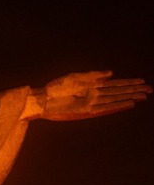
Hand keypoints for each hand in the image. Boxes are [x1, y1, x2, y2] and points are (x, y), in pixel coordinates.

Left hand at [27, 71, 150, 120]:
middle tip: (150, 90)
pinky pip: (105, 108)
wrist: (42, 98)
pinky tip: (128, 103)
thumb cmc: (56, 87)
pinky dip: (117, 106)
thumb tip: (112, 73)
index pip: (115, 84)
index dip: (129, 83)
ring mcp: (92, 103)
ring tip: (143, 96)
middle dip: (133, 90)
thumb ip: (93, 75)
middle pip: (118, 92)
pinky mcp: (86, 110)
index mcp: (92, 86)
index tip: (142, 81)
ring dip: (129, 97)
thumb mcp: (75, 77)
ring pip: (115, 99)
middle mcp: (95, 95)